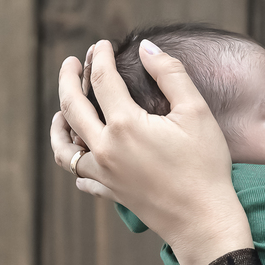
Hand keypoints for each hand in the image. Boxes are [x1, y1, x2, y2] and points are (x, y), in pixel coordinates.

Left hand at [50, 39, 252, 264]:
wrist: (204, 220)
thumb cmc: (205, 165)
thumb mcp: (196, 112)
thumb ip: (171, 74)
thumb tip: (147, 48)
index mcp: (125, 125)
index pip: (102, 80)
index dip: (100, 57)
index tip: (102, 44)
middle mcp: (105, 149)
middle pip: (72, 107)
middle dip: (68, 80)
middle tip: (72, 63)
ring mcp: (104, 174)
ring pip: (64, 148)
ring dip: (59, 125)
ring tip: (60, 112)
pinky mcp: (110, 192)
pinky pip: (81, 176)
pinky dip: (75, 161)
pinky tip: (80, 154)